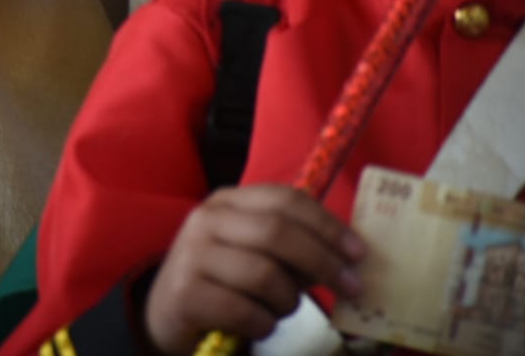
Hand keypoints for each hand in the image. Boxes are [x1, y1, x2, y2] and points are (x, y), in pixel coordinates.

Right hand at [143, 184, 364, 353]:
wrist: (166, 314)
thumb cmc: (224, 281)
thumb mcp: (255, 252)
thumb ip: (293, 247)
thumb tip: (348, 256)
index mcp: (228, 201)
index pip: (285, 200)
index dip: (327, 225)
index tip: (359, 253)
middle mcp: (206, 220)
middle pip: (277, 232)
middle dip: (323, 261)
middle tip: (351, 287)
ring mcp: (192, 255)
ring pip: (265, 275)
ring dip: (288, 300)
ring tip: (283, 309)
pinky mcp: (186, 294)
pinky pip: (245, 311)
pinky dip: (265, 324)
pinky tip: (260, 325)